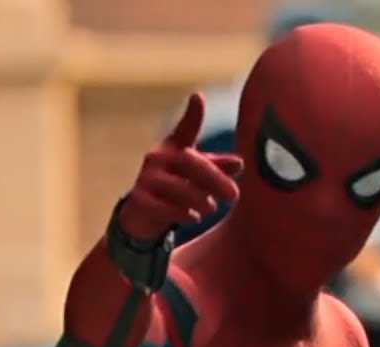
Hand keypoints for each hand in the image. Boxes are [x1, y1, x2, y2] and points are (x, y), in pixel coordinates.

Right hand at [117, 92, 243, 238]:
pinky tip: (194, 217)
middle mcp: (158, 158)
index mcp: (174, 148)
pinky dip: (181, 213)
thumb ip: (217, 168)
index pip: (185, 129)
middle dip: (214, 178)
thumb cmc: (176, 187)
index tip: (197, 96)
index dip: (192, 114)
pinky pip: (161, 206)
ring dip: (198, 198)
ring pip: (176, 186)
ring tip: (211, 208)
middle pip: (188, 162)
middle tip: (234, 195)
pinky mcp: (140, 200)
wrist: (143, 214)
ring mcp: (146, 178)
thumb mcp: (197, 176)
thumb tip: (239, 163)